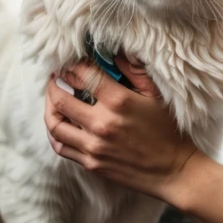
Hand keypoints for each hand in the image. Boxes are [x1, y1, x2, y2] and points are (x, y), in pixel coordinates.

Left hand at [44, 55, 199, 199]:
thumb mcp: (157, 95)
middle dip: (54, 84)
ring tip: (52, 98)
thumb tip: (117, 53)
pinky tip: (59, 122)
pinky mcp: (91, 163)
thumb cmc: (168, 130)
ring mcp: (94, 146)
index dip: (73, 66)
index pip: (84, 76)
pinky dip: (55, 132)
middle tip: (56, 77)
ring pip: (55, 124)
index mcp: (119, 102)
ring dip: (49, 107)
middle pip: (61, 99)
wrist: (173, 170)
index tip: (71, 62)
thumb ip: (136, 71)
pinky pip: (61, 146)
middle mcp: (102, 123)